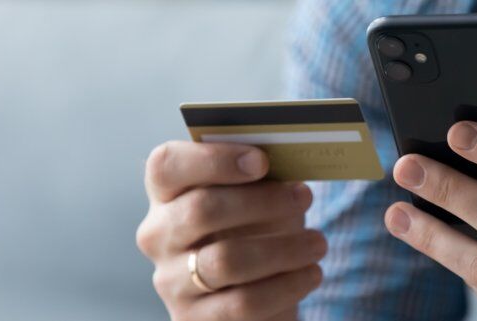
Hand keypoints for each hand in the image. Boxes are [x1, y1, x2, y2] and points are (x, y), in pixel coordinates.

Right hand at [137, 142, 325, 320]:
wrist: (254, 292)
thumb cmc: (256, 229)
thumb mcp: (256, 197)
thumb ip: (261, 178)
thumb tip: (291, 161)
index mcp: (166, 193)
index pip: (167, 164)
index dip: (213, 159)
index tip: (261, 161)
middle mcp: (159, 235)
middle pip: (201, 210)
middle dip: (262, 201)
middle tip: (304, 197)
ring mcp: (171, 281)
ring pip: (226, 261)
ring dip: (283, 248)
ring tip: (317, 243)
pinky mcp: (194, 319)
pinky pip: (244, 303)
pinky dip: (287, 285)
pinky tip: (311, 273)